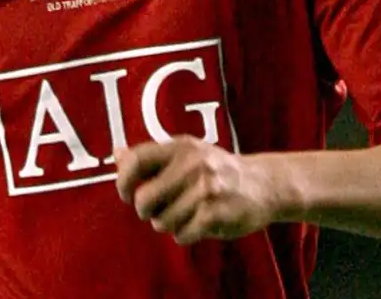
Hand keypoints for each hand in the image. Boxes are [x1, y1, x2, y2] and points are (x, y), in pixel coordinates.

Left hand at [114, 137, 275, 245]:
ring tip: (183, 215)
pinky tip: (196, 224)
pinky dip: (184, 234)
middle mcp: (192, 164)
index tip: (127, 193)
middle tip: (157, 210)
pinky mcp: (216, 213)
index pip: (136, 161)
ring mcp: (205, 189)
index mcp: (180, 147)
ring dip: (168, 224)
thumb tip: (117, 154)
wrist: (263, 184)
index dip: (124, 182)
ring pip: (161, 221)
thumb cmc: (216, 169)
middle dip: (146, 211)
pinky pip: (182, 235)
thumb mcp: (187, 153)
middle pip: (144, 199)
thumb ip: (152, 155)